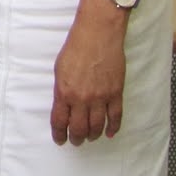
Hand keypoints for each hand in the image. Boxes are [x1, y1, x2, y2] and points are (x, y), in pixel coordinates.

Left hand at [50, 0, 128, 144]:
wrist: (98, 34)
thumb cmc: (76, 47)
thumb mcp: (59, 69)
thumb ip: (62, 90)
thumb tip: (64, 106)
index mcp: (64, 92)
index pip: (60, 121)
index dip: (59, 134)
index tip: (60, 139)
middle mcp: (82, 98)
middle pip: (79, 128)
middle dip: (76, 138)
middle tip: (75, 141)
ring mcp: (101, 97)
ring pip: (97, 126)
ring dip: (93, 135)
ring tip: (90, 137)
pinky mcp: (116, 93)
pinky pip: (115, 116)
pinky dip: (113, 127)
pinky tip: (109, 133)